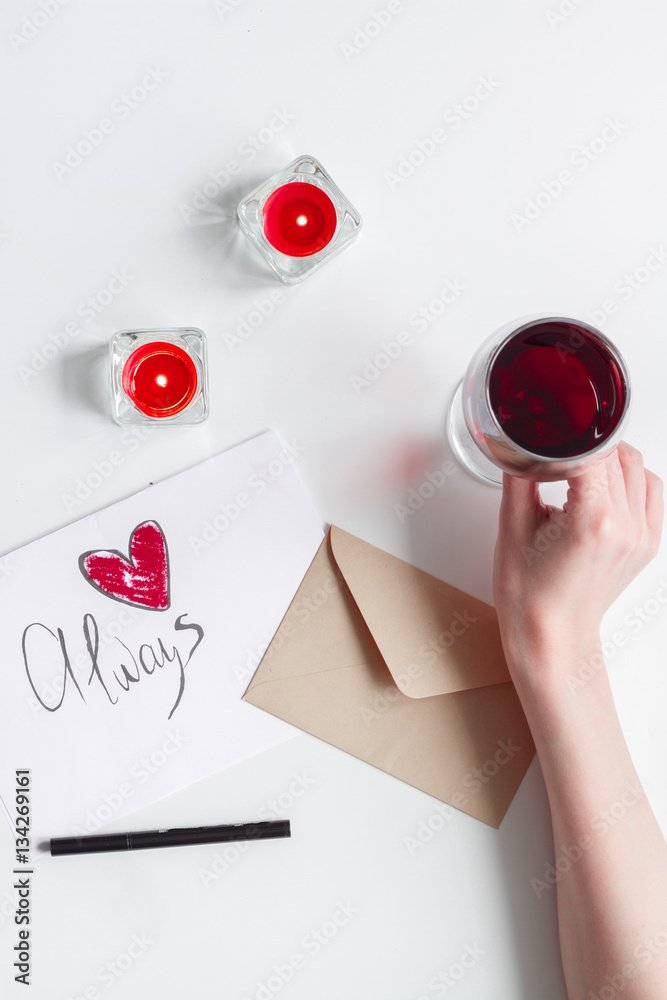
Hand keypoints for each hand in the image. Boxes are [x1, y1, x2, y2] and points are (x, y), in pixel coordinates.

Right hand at [492, 442, 662, 673]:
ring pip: (637, 466)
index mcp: (595, 521)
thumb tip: (520, 440)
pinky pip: (651, 489)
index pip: (593, 451)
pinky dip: (630, 477)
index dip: (570, 432)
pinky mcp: (648, 543)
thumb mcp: (512, 526)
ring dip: (609, 457)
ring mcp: (643, 536)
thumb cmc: (529, 594)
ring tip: (577, 469)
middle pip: (616, 454)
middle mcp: (627, 527)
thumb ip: (520, 474)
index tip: (553, 424)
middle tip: (555, 448)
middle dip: (585, 445)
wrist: (550, 637)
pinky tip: (603, 484)